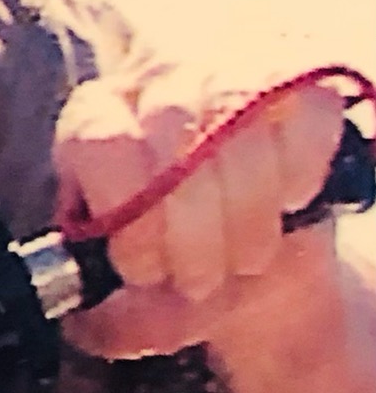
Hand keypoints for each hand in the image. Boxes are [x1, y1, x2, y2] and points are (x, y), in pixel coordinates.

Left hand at [58, 64, 346, 368]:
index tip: (147, 270)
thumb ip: (112, 320)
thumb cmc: (183, 271)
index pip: (103, 143)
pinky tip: (286, 204)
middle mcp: (153, 82)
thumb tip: (87, 322)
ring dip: (248, 215)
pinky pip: (305, 117)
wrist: (254, 258)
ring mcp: (225, 70)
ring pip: (242, 127)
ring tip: (244, 259)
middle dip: (194, 233)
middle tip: (201, 281)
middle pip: (175, 139)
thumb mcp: (139, 310)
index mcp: (93, 123)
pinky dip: (300, 175)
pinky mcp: (294, 79)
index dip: (130, 216)